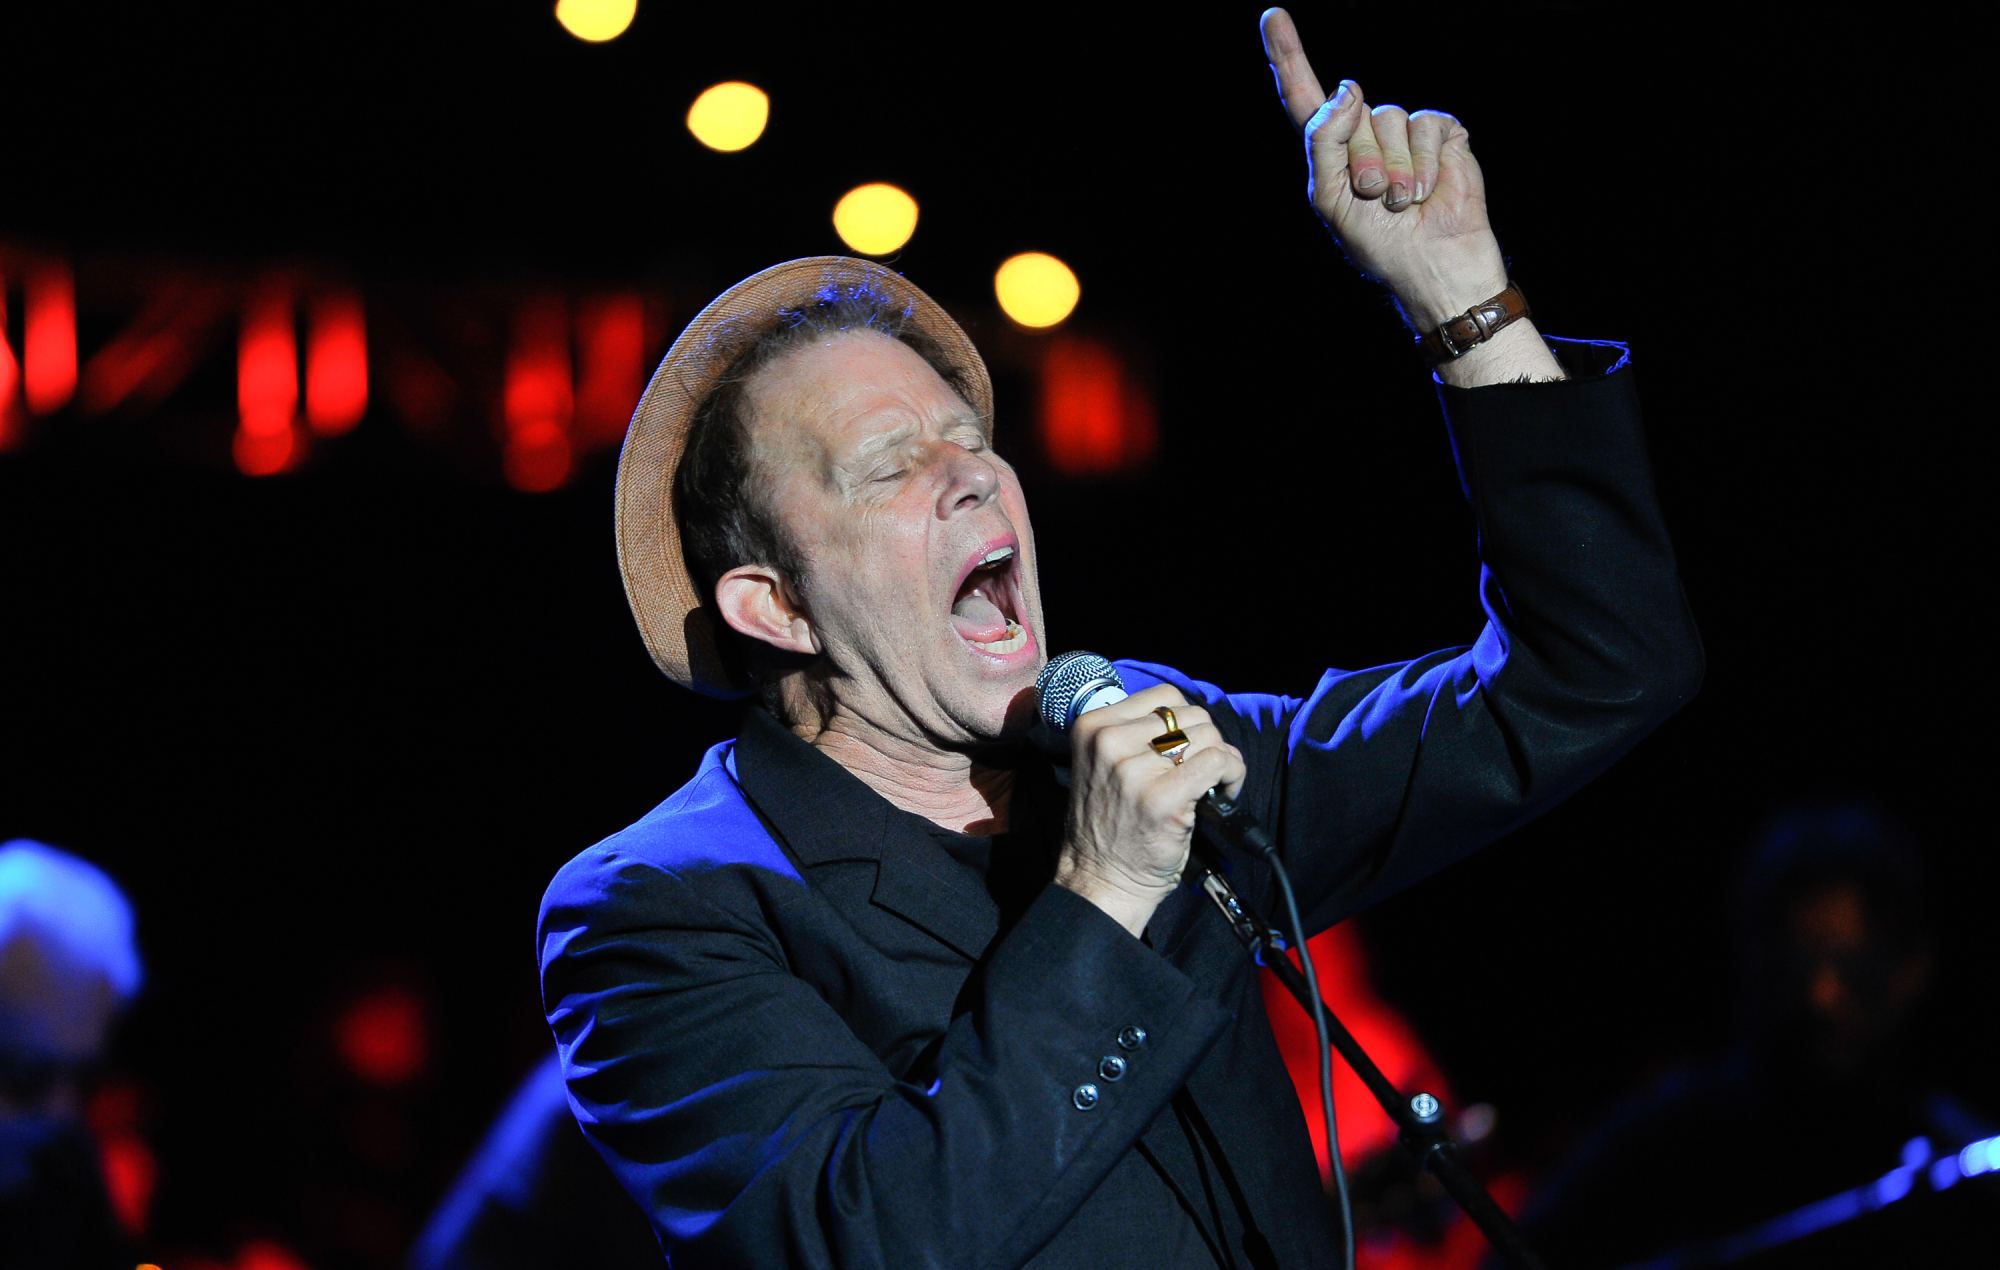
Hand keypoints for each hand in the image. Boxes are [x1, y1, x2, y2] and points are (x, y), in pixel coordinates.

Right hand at [1055, 685, 1246, 936]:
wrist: (1100, 880)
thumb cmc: (1109, 826)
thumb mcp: (1103, 764)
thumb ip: (1136, 735)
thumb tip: (1195, 722)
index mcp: (1093, 726)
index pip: (1164, 697)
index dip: (1186, 721)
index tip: (1187, 749)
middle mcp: (1109, 741)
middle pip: (1190, 714)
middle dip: (1207, 742)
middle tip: (1203, 775)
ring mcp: (1135, 769)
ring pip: (1208, 736)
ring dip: (1222, 760)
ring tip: (1211, 787)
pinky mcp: (1163, 797)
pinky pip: (1218, 762)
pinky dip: (1232, 775)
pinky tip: (1223, 795)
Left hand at [1259, 7, 1508, 327]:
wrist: (1429, 265)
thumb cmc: (1376, 241)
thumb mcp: (1329, 197)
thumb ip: (1324, 140)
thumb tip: (1351, 88)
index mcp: (1330, 150)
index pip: (1303, 96)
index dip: (1288, 56)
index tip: (1272, 16)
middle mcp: (1364, 133)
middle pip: (1349, 112)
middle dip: (1359, 157)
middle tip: (1372, 196)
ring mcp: (1403, 132)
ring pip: (1388, 115)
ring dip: (1393, 167)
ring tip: (1401, 200)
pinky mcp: (1441, 133)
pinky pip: (1425, 124)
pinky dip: (1423, 163)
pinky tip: (1427, 190)